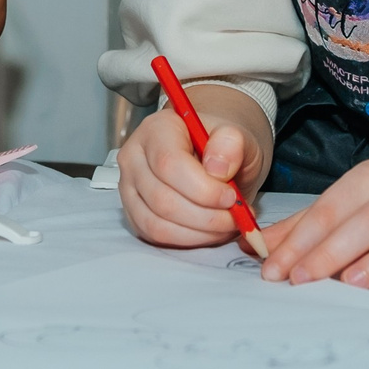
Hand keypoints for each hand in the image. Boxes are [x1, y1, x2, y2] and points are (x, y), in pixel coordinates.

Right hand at [119, 106, 262, 248]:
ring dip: (199, 232)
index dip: (203, 189)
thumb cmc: (223, 147)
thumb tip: (217, 169)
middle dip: (206, 216)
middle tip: (235, 216)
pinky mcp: (134, 213)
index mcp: (156, 129)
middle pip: (162, 199)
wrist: (216, 158)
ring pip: (157, 223)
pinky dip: (188, 240)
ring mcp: (129, 188)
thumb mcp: (239, 136)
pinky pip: (156, 236)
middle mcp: (134, 157)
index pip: (169, 164)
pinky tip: (210, 231)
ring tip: (226, 224)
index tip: (232, 197)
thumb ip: (232, 144)